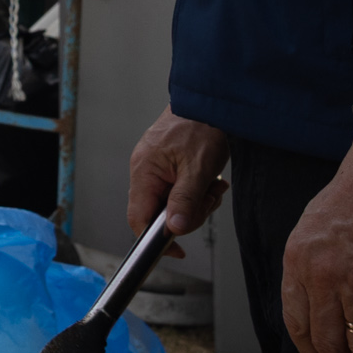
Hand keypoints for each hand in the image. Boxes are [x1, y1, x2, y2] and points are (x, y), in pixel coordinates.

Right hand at [128, 108, 231, 237]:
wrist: (208, 101)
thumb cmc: (200, 127)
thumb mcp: (198, 168)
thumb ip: (185, 201)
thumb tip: (174, 230)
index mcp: (144, 173)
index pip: (138, 218)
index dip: (155, 239)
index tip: (176, 250)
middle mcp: (144, 172)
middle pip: (159, 213)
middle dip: (189, 212)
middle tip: (208, 198)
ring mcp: (155, 168)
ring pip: (172, 203)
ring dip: (197, 201)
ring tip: (213, 185)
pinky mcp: (167, 165)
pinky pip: (178, 190)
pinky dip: (196, 190)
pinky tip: (210, 180)